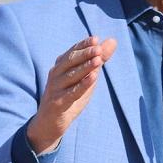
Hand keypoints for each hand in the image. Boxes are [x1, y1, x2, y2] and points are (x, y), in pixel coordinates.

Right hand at [26, 36, 117, 154]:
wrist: (49, 122)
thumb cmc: (68, 96)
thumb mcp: (85, 77)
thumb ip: (98, 60)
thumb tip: (112, 41)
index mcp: (61, 66)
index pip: (72, 52)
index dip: (83, 45)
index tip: (96, 39)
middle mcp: (56, 75)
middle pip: (70, 61)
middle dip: (85, 54)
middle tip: (98, 48)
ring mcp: (56, 88)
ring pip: (71, 76)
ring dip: (85, 67)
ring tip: (98, 60)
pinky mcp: (58, 103)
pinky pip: (71, 93)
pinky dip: (82, 85)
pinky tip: (92, 78)